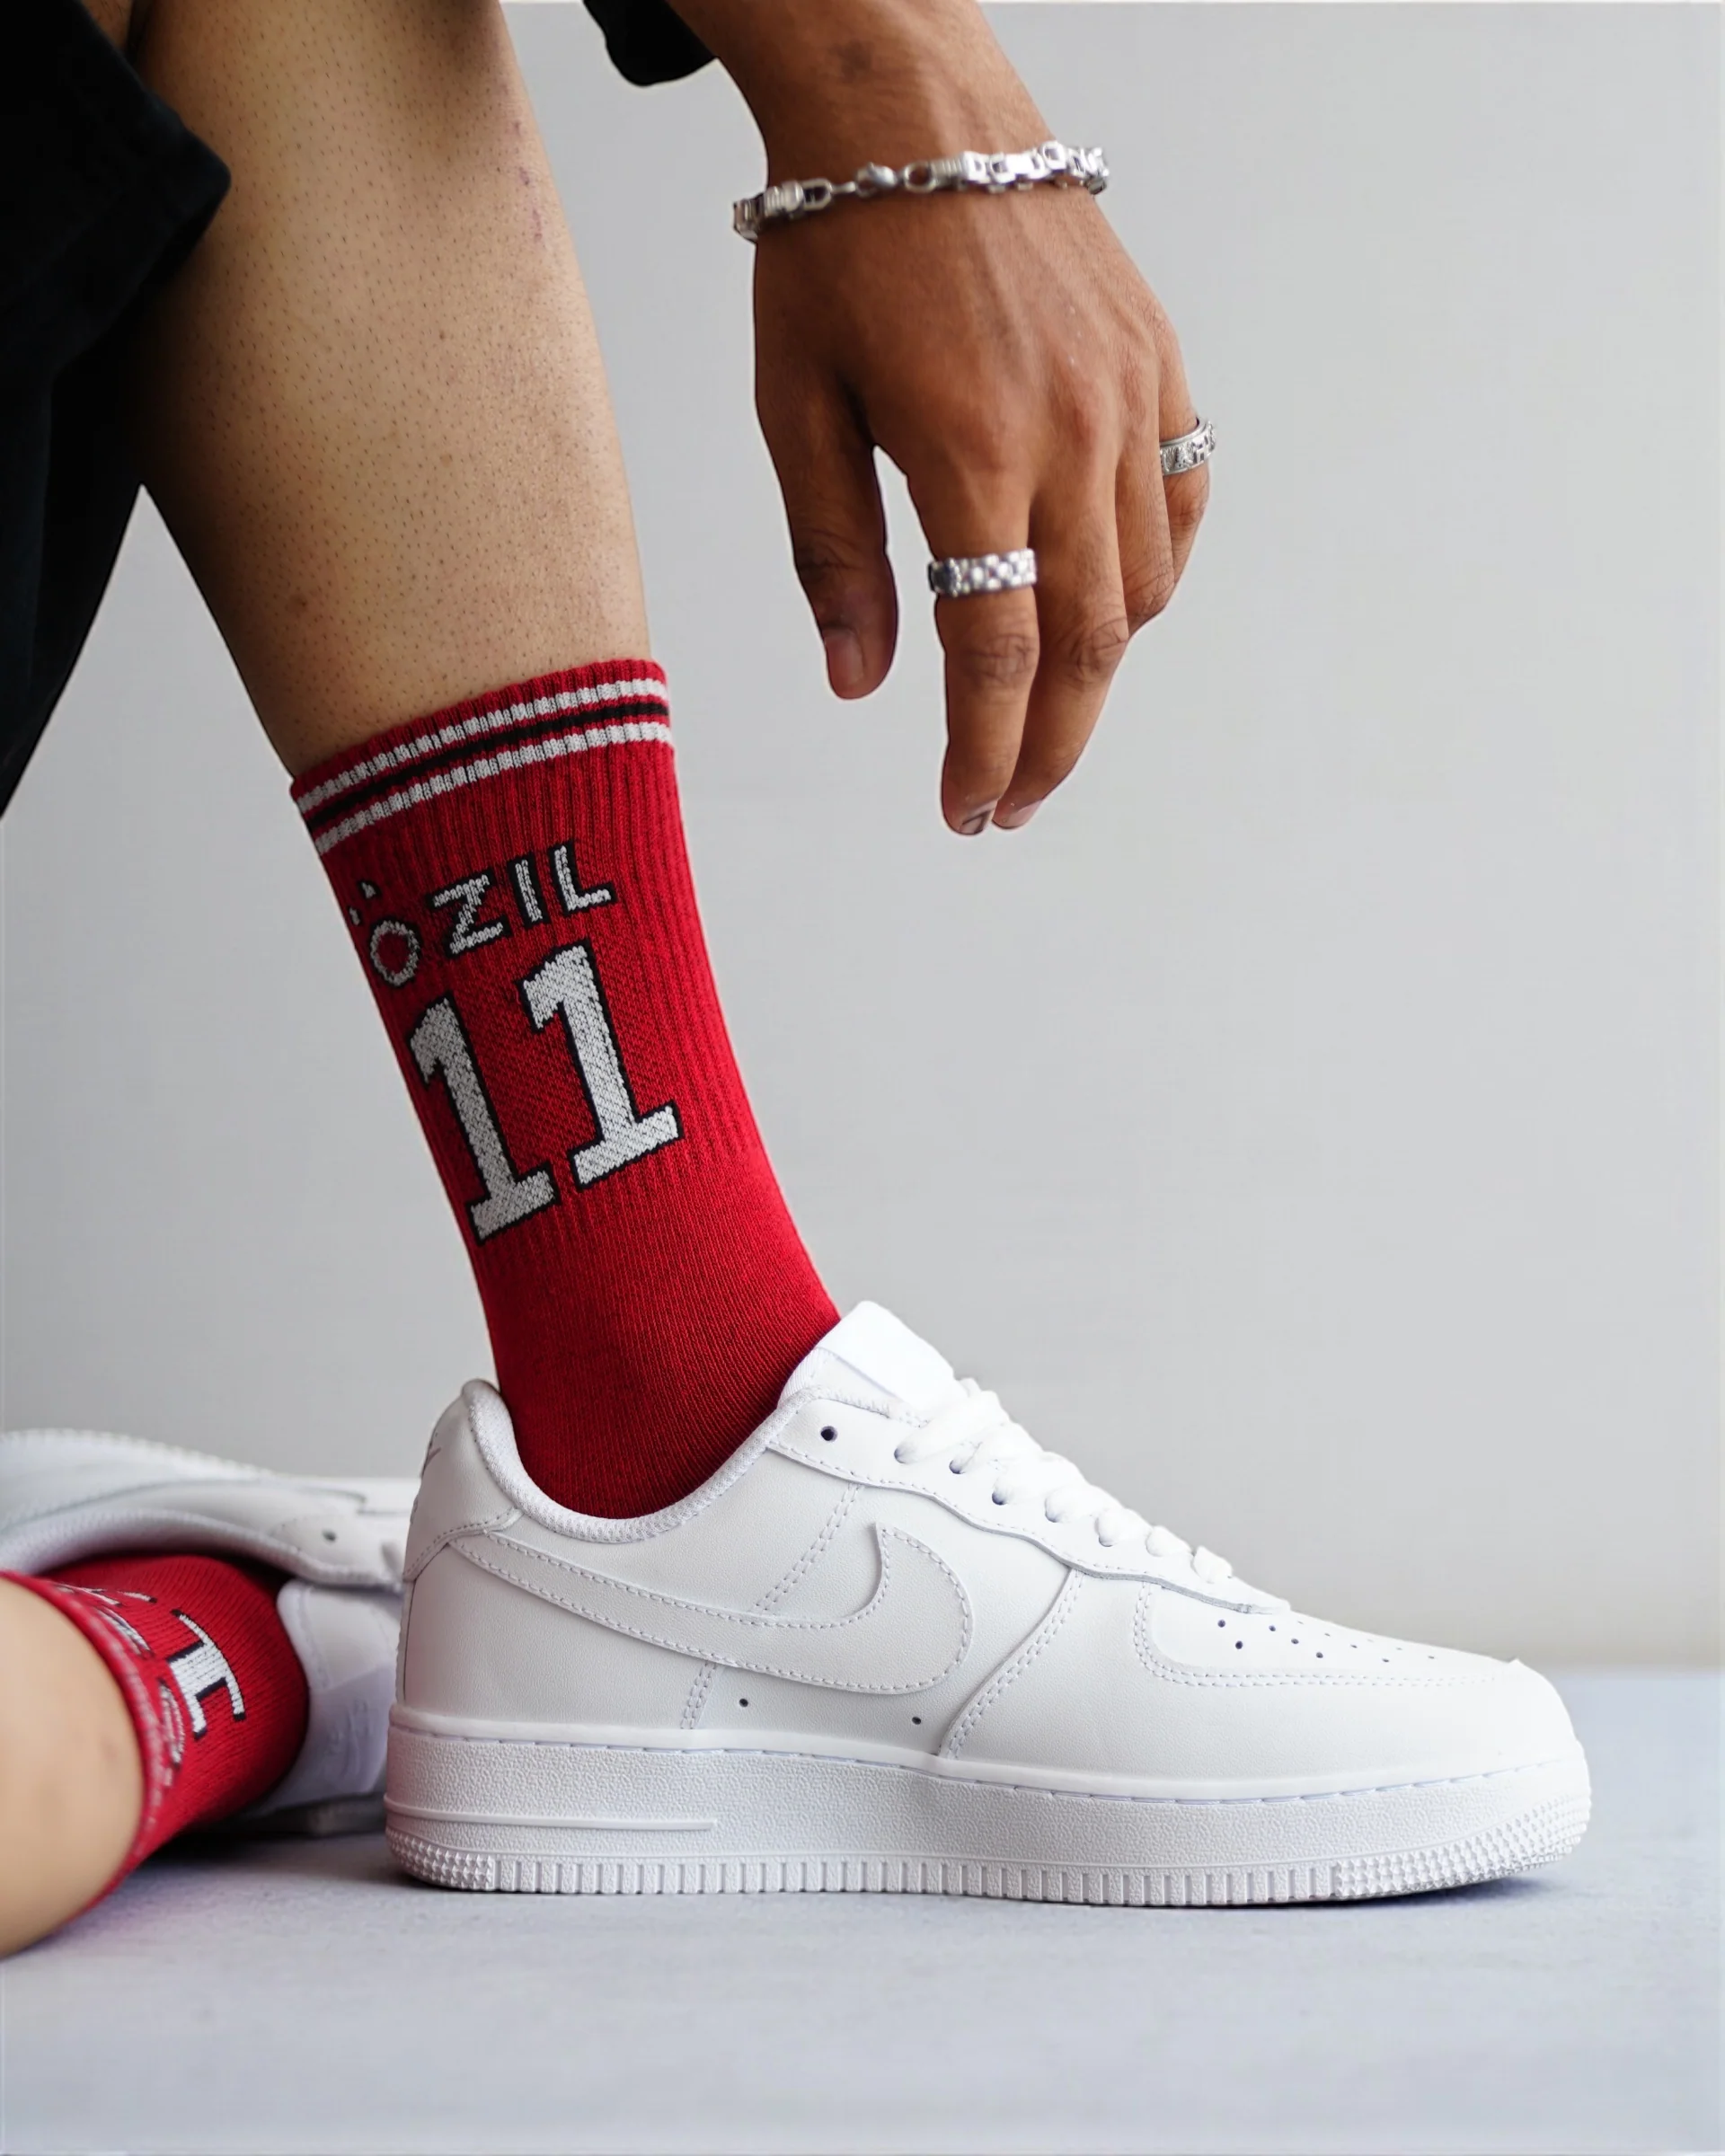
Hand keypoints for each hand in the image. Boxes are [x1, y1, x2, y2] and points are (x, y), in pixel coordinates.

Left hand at [679, 0, 1208, 832]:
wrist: (917, 106)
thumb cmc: (837, 253)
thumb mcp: (798, 408)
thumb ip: (833, 554)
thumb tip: (858, 684)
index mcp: (970, 449)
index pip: (999, 649)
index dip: (984, 749)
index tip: (964, 811)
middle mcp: (1070, 431)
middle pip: (1088, 643)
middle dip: (1051, 746)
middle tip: (1009, 804)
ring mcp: (1128, 394)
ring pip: (1142, 584)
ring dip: (1099, 671)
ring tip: (1043, 712)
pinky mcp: (1156, 361)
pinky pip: (1181, 499)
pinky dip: (1154, 574)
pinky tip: (1110, 608)